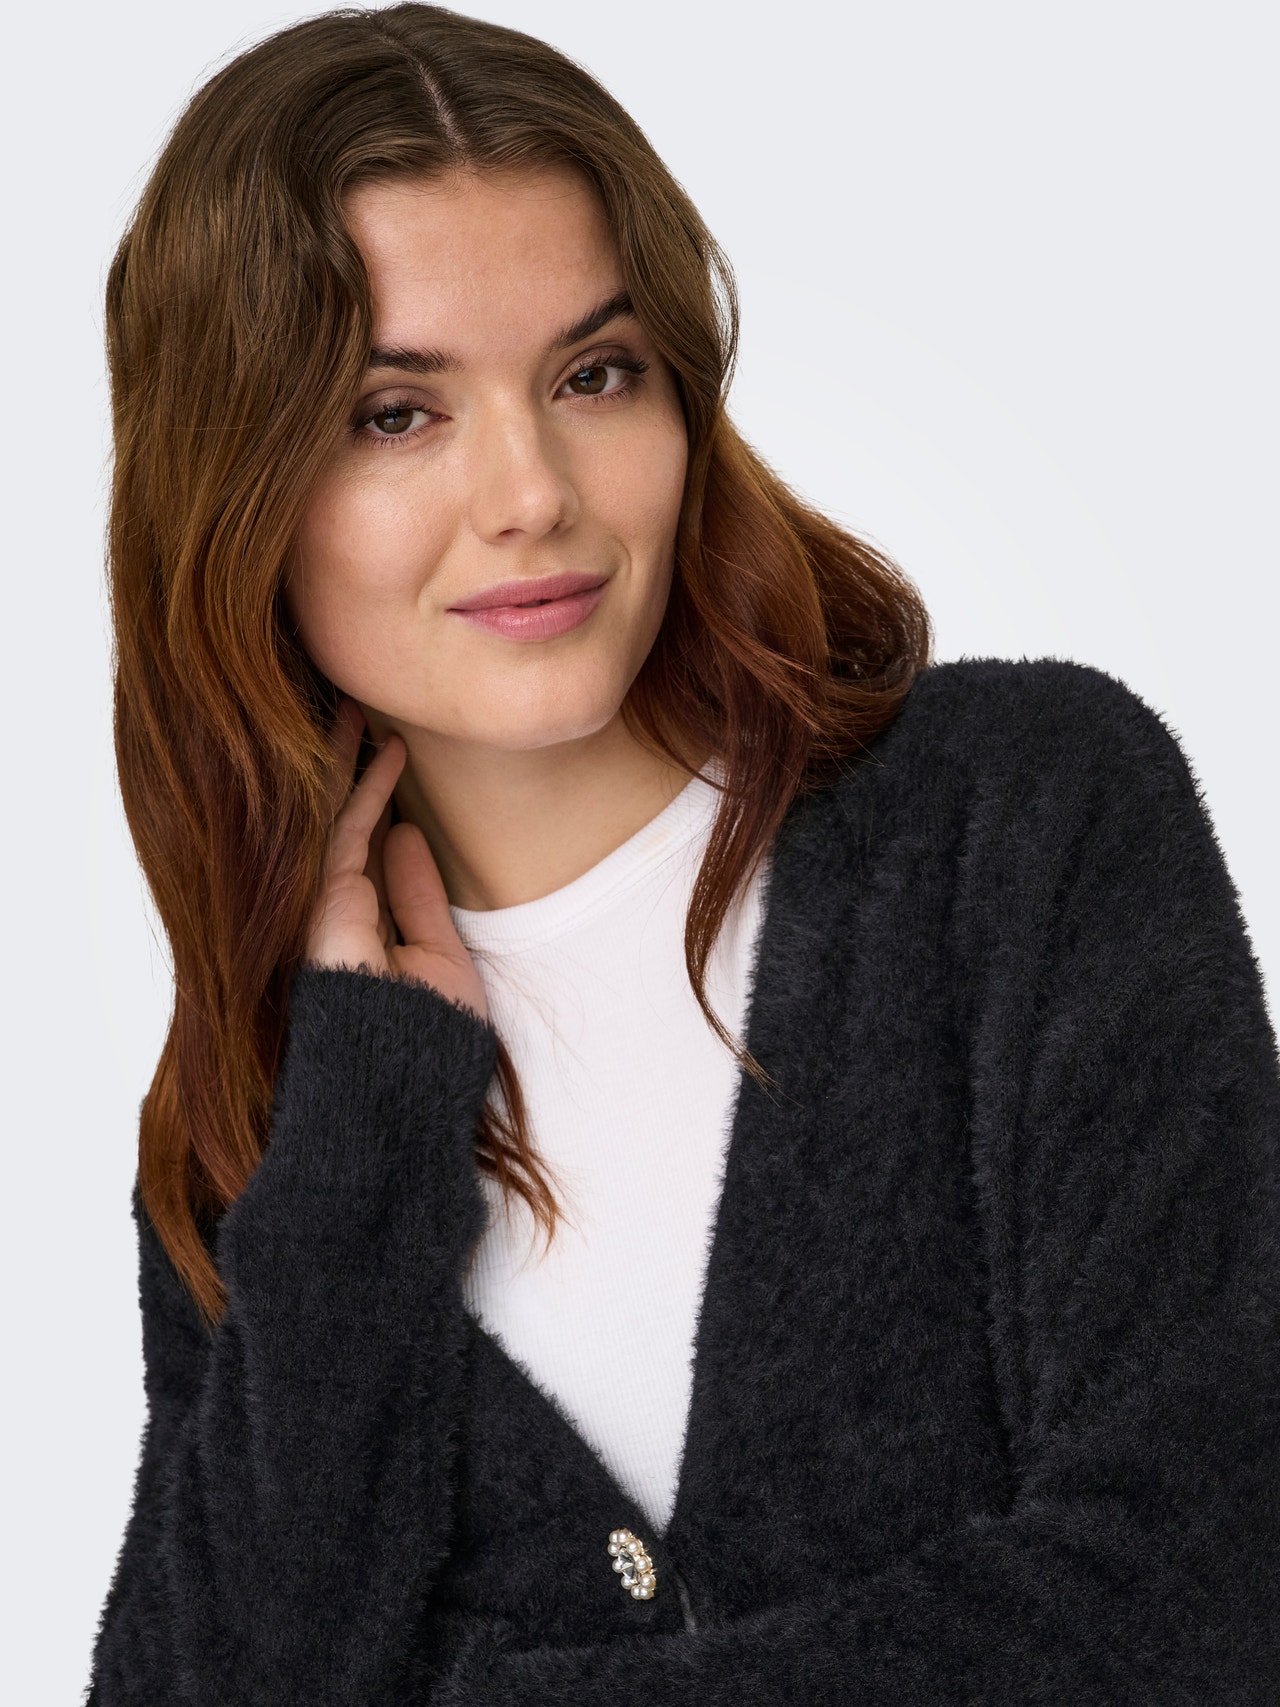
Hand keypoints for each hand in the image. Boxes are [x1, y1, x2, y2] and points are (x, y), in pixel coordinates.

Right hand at [303, 697, 488, 1023]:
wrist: (408, 1082)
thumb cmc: (426, 1036)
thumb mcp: (436, 955)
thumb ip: (417, 895)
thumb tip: (404, 834)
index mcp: (357, 928)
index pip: (360, 849)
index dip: (373, 799)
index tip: (392, 755)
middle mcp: (333, 912)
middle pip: (334, 824)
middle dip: (341, 767)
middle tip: (357, 712)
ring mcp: (325, 907)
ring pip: (329, 817)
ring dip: (343, 761)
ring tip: (359, 709)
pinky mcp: (328, 903)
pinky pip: (345, 830)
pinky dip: (367, 786)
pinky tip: (389, 749)